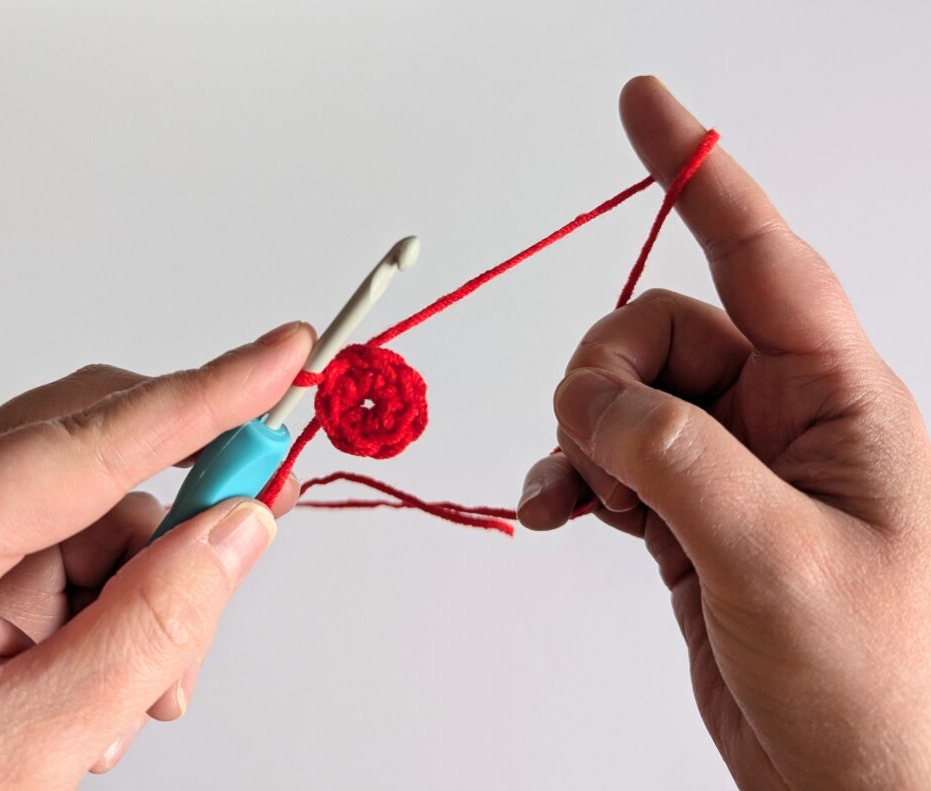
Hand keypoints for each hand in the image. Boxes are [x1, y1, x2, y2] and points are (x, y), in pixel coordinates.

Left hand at [0, 321, 313, 788]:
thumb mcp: (27, 744)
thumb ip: (147, 632)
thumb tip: (238, 529)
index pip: (80, 443)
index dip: (198, 396)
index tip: (284, 356)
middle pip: (96, 457)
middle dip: (183, 507)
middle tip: (257, 522)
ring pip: (102, 516)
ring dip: (150, 593)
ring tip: (145, 692)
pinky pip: (81, 552)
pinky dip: (120, 608)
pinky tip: (108, 683)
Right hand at [517, 77, 930, 789]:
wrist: (861, 788)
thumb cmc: (879, 688)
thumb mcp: (779, 558)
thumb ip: (678, 458)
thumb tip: (592, 401)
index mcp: (837, 400)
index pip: (762, 254)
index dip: (699, 172)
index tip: (646, 105)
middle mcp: (781, 418)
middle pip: (658, 332)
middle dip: (605, 377)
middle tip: (596, 451)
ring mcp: (730, 466)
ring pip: (623, 396)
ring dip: (581, 435)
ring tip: (581, 498)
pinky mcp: (690, 514)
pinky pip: (609, 458)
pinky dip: (572, 474)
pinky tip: (557, 508)